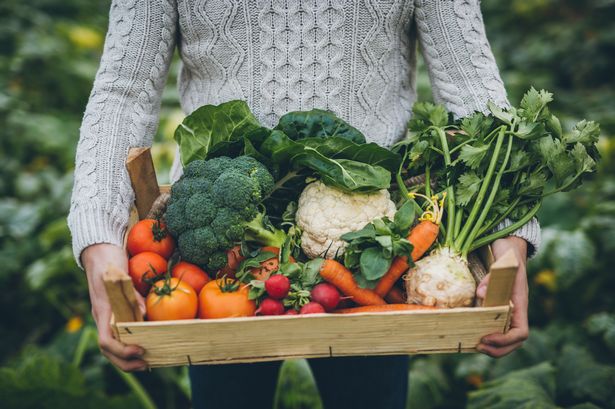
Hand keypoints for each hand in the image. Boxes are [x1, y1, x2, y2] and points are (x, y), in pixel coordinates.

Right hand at [82, 243, 146, 370]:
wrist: (99, 250)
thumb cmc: (109, 260)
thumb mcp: (119, 274)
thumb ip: (130, 293)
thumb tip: (144, 313)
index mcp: (102, 311)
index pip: (106, 341)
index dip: (122, 351)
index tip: (139, 350)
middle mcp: (103, 318)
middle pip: (109, 351)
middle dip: (126, 362)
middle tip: (147, 365)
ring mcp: (107, 316)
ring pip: (113, 346)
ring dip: (128, 358)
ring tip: (148, 362)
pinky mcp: (114, 313)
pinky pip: (120, 335)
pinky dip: (131, 344)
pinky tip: (147, 345)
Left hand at [475, 236, 528, 357]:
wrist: (509, 247)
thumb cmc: (509, 255)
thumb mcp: (504, 262)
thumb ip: (494, 277)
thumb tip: (481, 294)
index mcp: (520, 303)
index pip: (521, 332)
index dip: (505, 340)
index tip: (487, 338)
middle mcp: (516, 310)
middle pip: (514, 341)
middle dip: (498, 349)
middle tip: (478, 346)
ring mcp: (508, 309)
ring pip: (506, 337)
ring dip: (493, 346)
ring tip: (475, 345)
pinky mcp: (497, 306)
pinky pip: (495, 327)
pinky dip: (486, 335)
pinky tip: (471, 334)